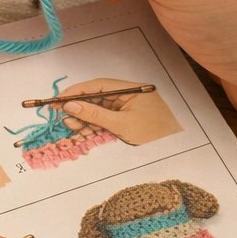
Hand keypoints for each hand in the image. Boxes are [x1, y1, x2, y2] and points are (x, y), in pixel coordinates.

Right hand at [50, 76, 179, 145]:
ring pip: (100, 109)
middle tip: (62, 115)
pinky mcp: (128, 120)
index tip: (60, 98)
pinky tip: (82, 130)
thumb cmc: (155, 136)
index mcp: (132, 89)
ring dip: (85, 118)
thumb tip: (70, 105)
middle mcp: (129, 95)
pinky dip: (94, 125)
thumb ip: (95, 114)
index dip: (77, 91)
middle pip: (98, 96)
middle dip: (79, 106)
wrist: (177, 152)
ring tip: (71, 126)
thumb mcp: (122, 124)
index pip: (99, 85)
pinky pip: (107, 119)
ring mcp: (129, 108)